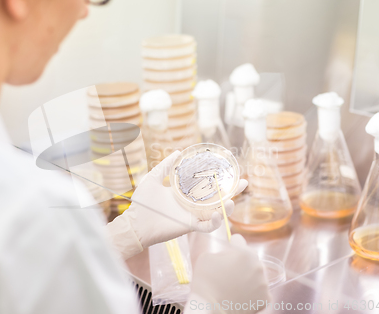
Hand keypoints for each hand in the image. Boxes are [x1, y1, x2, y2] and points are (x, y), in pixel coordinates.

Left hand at [125, 151, 247, 248]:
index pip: (207, 186)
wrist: (134, 222)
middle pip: (217, 199)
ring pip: (216, 213)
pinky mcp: (189, 226)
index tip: (230, 170)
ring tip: (233, 201)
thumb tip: (178, 152)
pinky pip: (206, 227)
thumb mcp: (154, 178)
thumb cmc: (142, 202)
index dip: (219, 180)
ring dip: (227, 208)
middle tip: (243, 183)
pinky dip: (215, 223)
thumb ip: (165, 166)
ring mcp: (191, 216)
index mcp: (185, 194)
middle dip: (232, 192)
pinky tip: (219, 214)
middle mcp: (191, 205)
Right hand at [186, 235, 269, 313]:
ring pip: (256, 273)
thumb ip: (222, 252)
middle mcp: (258, 266)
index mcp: (244, 253)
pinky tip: (240, 294)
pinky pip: (259, 289)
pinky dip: (252, 290)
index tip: (230, 246)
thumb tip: (228, 254)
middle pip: (250, 258)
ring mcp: (264, 283)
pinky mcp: (266, 298)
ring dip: (248, 275)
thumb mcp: (207, 257)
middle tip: (229, 271)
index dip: (232, 243)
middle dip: (241, 261)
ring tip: (234, 284)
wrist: (211, 309)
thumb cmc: (206, 282)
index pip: (239, 241)